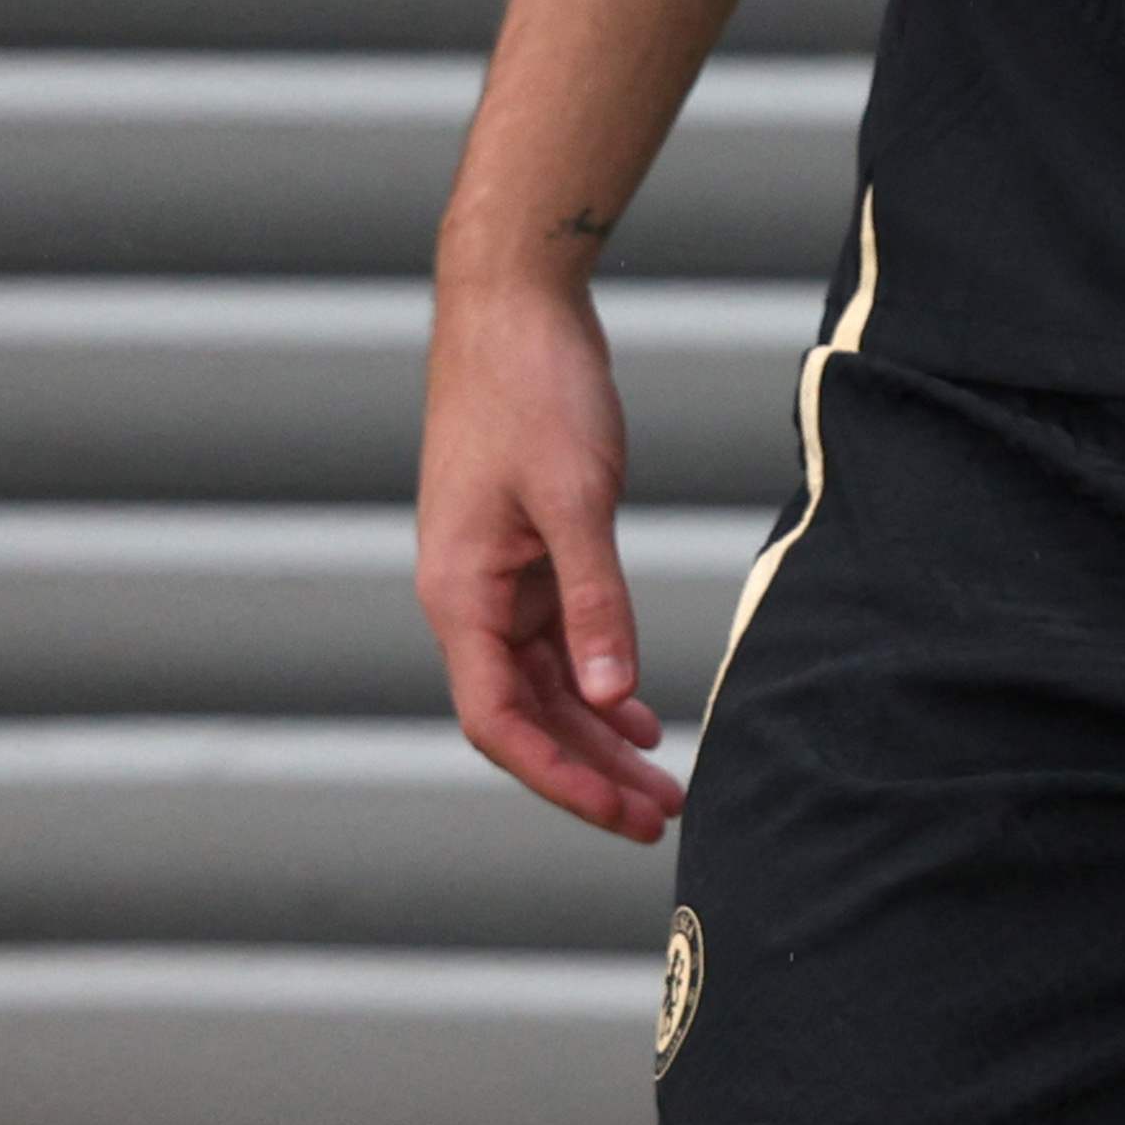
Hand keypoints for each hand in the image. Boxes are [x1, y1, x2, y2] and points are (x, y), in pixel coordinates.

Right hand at [415, 266, 682, 839]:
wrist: (512, 305)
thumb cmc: (533, 388)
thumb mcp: (577, 495)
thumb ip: (594, 599)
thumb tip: (609, 698)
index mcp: (462, 596)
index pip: (500, 722)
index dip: (560, 778)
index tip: (622, 816)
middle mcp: (469, 600)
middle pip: (527, 716)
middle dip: (590, 774)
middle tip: (663, 819)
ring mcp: (495, 577)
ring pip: (545, 684)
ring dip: (598, 735)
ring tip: (663, 783)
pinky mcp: (526, 550)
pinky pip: (556, 640)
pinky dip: (597, 678)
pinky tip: (638, 712)